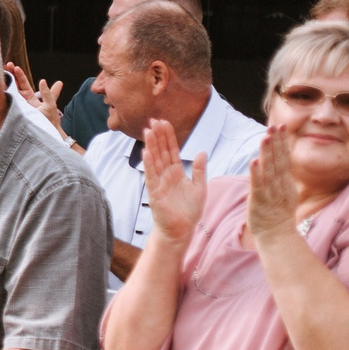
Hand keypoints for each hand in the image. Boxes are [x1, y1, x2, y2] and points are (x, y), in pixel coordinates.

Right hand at [9, 64, 64, 133]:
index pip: (23, 84)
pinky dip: (3, 94)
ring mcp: (17, 107)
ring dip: (6, 82)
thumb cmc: (50, 121)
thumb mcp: (51, 104)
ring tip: (3, 71)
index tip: (15, 67)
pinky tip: (0, 86)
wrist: (47, 133)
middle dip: (11, 75)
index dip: (19, 76)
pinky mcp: (14, 112)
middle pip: (15, 86)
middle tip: (7, 64)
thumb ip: (50, 93)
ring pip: (10, 92)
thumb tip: (49, 81)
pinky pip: (7, 102)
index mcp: (30, 98)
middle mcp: (22, 101)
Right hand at [140, 118, 208, 248]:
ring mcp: (159, 182)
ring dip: (151, 145)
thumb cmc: (189, 211)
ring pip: (155, 160)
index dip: (168, 136)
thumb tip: (203, 152)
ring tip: (148, 130)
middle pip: (161, 151)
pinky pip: (151, 175)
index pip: (172, 150)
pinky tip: (147, 152)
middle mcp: (166, 175)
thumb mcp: (200, 187)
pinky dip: (149, 164)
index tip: (164, 122)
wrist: (181, 229)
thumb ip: (200, 170)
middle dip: (158, 136)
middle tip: (154, 120)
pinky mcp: (154, 192)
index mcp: (177, 172)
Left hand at [246, 128, 304, 245]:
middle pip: (279, 159)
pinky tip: (254, 161)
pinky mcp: (260, 200)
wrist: (277, 234)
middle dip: (277, 142)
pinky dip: (256, 173)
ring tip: (265, 138)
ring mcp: (270, 192)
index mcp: (285, 181)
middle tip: (276, 125)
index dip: (282, 141)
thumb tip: (278, 162)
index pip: (284, 157)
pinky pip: (258, 185)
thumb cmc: (277, 213)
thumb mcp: (283, 191)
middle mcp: (280, 184)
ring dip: (267, 153)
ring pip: (269, 169)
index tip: (280, 126)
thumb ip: (280, 176)